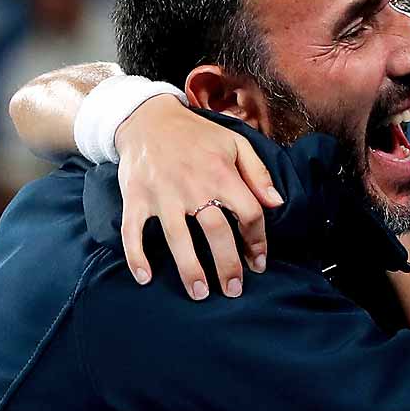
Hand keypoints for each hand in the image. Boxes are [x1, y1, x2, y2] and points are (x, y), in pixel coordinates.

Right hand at [115, 96, 283, 297]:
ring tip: (200, 293)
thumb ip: (258, 173)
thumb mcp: (235, 142)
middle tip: (233, 289)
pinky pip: (133, 232)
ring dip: (189, 269)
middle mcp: (192, 186)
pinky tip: (144, 278)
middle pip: (216, 233)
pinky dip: (136, 256)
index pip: (248, 214)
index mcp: (221, 173)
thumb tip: (277, 203)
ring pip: (177, 239)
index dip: (257, 240)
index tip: (258, 261)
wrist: (148, 118)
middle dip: (227, 265)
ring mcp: (161, 194)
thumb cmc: (196, 134)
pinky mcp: (135, 198)